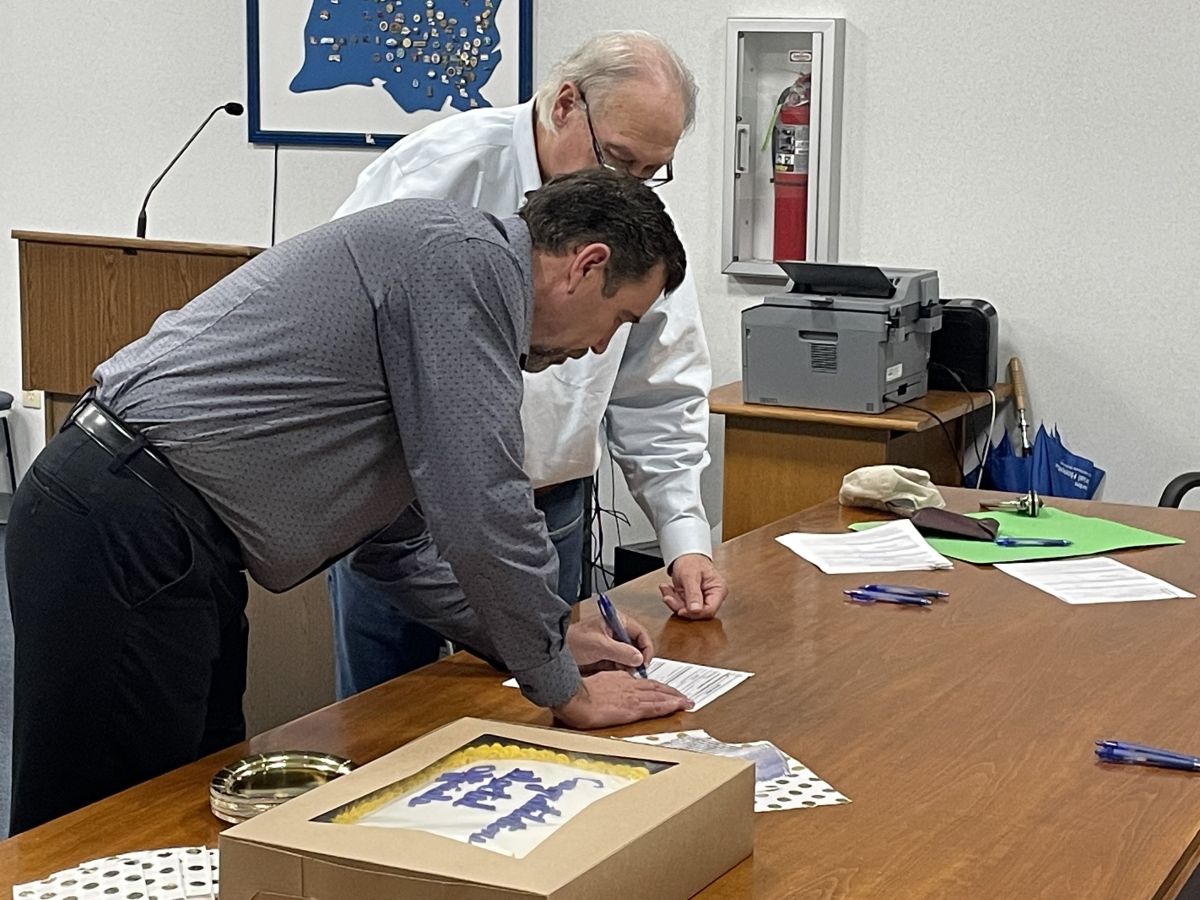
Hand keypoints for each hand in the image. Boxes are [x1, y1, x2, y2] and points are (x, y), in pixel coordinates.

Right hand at [552, 670, 691, 728]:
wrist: (573, 698)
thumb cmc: (577, 694)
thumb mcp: (592, 685)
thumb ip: (604, 687)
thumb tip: (608, 693)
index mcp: (619, 680)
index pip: (643, 683)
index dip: (656, 688)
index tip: (664, 691)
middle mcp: (629, 685)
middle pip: (655, 688)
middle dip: (671, 692)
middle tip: (684, 697)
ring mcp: (632, 697)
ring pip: (660, 696)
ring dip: (675, 698)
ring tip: (687, 702)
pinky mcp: (632, 709)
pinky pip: (656, 707)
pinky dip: (670, 706)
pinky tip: (678, 707)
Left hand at [567, 612, 652, 674]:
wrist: (556, 653)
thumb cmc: (572, 640)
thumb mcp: (599, 645)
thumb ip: (620, 651)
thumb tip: (638, 658)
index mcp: (616, 621)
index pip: (640, 633)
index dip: (645, 648)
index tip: (644, 662)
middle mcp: (616, 632)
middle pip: (637, 646)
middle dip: (637, 659)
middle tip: (635, 671)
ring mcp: (612, 645)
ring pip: (630, 658)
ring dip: (628, 667)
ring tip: (623, 673)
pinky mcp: (607, 657)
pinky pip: (621, 665)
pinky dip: (621, 671)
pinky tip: (616, 675)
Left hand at [660, 554, 728, 618]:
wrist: (686, 555)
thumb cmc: (692, 560)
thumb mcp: (690, 575)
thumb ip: (693, 593)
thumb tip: (695, 611)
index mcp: (718, 590)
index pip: (710, 610)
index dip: (695, 613)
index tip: (681, 610)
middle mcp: (712, 597)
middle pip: (697, 612)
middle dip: (680, 606)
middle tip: (668, 597)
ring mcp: (701, 599)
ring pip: (686, 610)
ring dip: (673, 601)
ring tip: (666, 589)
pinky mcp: (691, 599)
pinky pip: (680, 604)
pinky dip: (672, 598)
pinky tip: (667, 589)